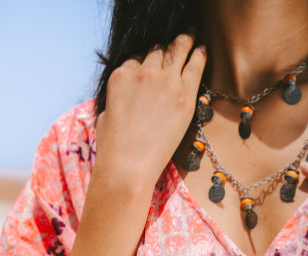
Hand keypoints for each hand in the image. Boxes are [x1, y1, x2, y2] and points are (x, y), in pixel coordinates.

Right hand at [94, 35, 205, 191]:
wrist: (126, 167)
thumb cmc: (113, 150)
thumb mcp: (105, 117)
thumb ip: (117, 100)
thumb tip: (122, 101)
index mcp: (120, 76)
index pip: (137, 58)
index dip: (147, 60)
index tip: (154, 62)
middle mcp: (142, 72)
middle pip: (158, 49)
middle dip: (166, 46)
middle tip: (176, 43)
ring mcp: (164, 81)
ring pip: (177, 49)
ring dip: (184, 41)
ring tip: (190, 37)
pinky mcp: (183, 95)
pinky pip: (195, 66)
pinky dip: (199, 55)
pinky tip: (202, 49)